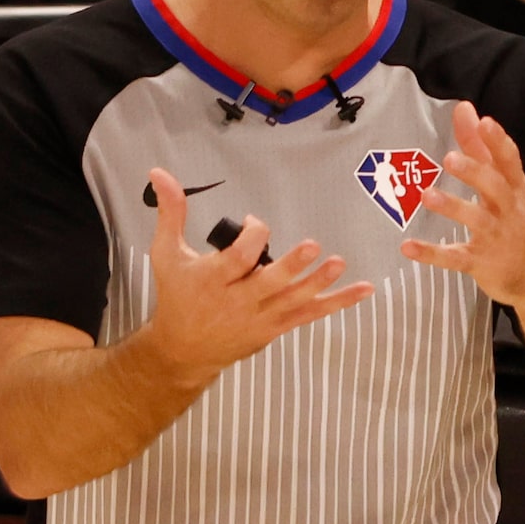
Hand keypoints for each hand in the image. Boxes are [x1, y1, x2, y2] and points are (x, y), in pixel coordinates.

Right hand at [135, 167, 370, 382]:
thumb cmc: (177, 295)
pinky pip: (310, 314)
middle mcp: (237, 301)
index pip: (237, 259)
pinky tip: (364, 290)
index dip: (251, 237)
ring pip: (293, 299)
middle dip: (290, 266)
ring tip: (337, 263)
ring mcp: (259, 316)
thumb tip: (160, 173)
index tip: (257, 222)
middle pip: (268, 283)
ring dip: (318, 282)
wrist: (183, 349)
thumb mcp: (166, 253)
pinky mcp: (276, 327)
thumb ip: (171, 213)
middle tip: (312, 246)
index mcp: (211, 280)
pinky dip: (338, 303)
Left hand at [401, 101, 524, 312]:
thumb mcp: (510, 190)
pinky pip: (456, 258)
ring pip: (477, 220)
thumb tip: (467, 112)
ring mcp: (496, 238)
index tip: (484, 122)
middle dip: (474, 173)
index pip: (510, 162)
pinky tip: (408, 247)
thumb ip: (484, 151)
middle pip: (495, 188)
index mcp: (516, 192)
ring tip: (427, 196)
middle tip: (450, 159)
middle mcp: (509, 211)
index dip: (497, 142)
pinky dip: (432, 254)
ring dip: (453, 207)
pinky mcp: (482, 263)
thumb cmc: (522, 227)